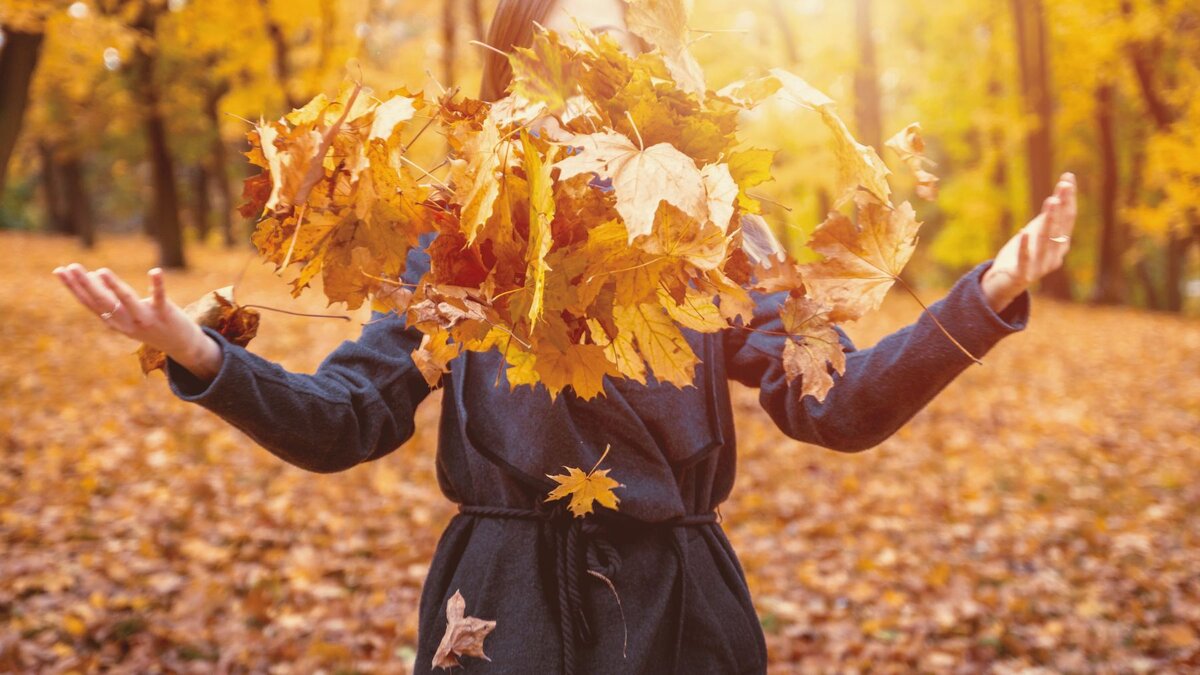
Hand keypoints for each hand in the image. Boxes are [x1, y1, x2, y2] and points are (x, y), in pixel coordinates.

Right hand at [51, 263, 221, 379]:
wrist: (181, 346)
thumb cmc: (150, 324)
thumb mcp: (126, 314)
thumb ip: (110, 298)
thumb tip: (94, 275)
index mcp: (114, 321)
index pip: (89, 303)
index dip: (73, 288)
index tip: (59, 271)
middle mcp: (127, 322)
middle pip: (102, 302)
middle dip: (85, 284)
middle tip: (72, 267)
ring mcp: (145, 319)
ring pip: (127, 301)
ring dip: (114, 287)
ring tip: (101, 271)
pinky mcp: (165, 314)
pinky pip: (160, 298)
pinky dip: (157, 285)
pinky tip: (155, 271)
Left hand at [981, 172, 1077, 311]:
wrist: (1003, 284)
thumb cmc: (1020, 255)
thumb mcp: (1034, 234)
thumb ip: (1045, 220)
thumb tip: (1058, 196)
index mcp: (1060, 244)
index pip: (1068, 218)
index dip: (1069, 198)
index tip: (1068, 177)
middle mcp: (1055, 255)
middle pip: (1060, 228)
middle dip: (1062, 206)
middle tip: (1063, 186)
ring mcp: (1040, 267)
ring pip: (1046, 241)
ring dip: (1049, 221)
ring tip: (1051, 201)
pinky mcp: (1022, 275)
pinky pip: (1024, 260)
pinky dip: (1025, 246)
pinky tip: (1023, 232)